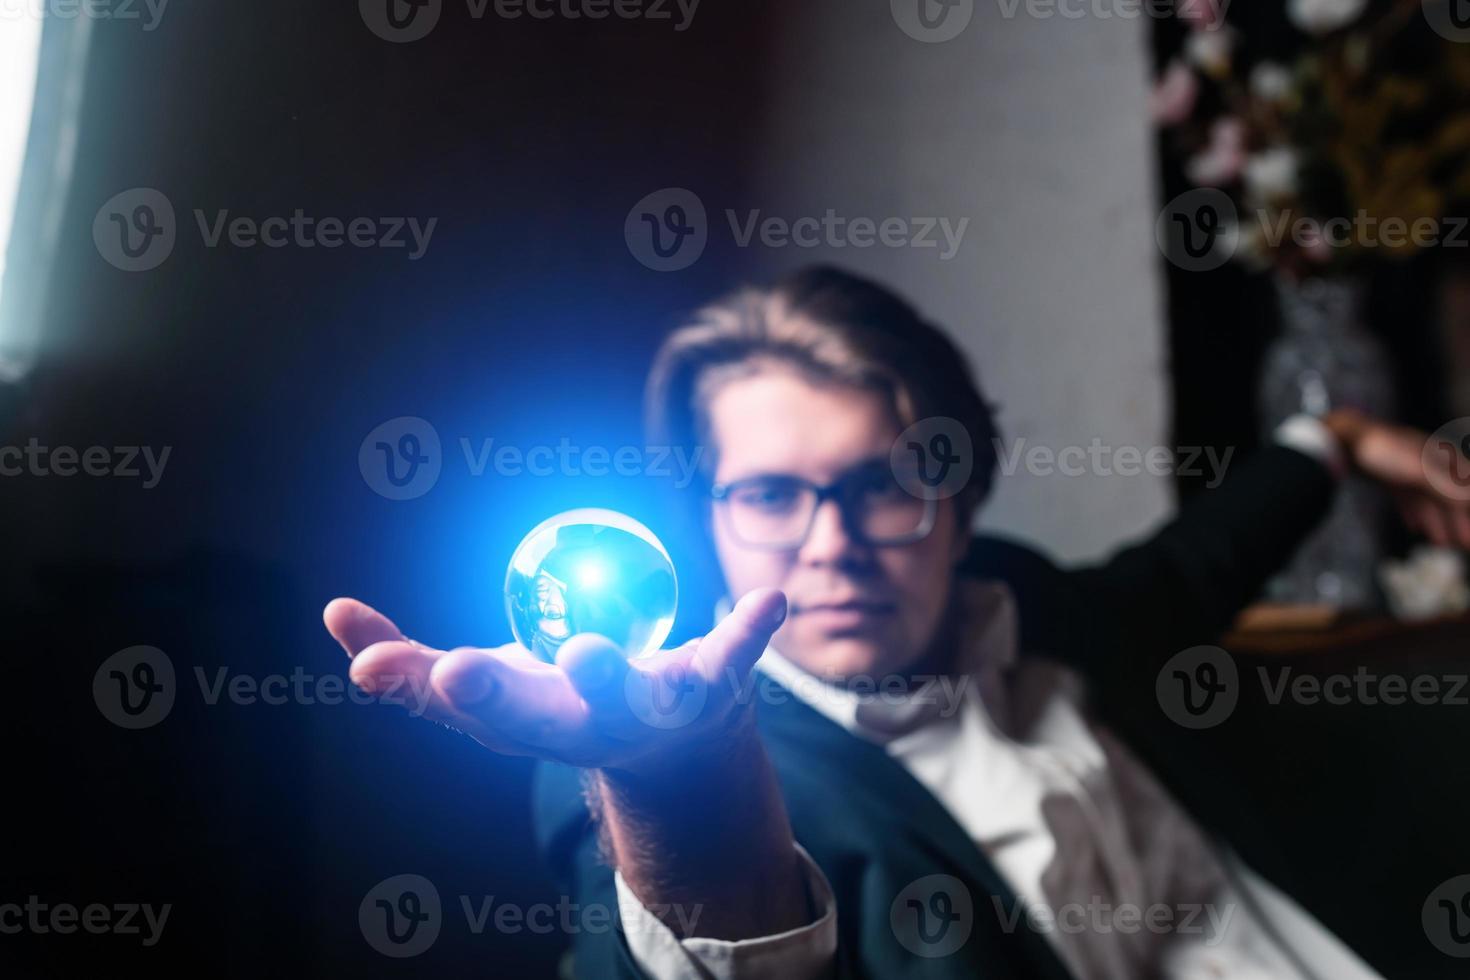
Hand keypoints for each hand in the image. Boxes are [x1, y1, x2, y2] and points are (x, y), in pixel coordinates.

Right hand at [322, 588, 786, 774]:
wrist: (676, 750)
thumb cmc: (564, 703)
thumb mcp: (489, 688)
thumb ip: (413, 661)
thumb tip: (333, 614)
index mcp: (528, 720)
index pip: (468, 708)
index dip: (421, 689)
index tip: (375, 666)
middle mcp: (586, 723)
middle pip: (539, 717)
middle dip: (496, 699)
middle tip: (459, 673)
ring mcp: (651, 709)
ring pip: (633, 695)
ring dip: (612, 677)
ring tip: (589, 649)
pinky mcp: (712, 686)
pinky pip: (734, 656)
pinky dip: (750, 632)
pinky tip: (772, 599)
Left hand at [1325, 408, 1469, 548]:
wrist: (1341, 439)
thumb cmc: (1383, 452)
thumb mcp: (1420, 471)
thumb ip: (1447, 487)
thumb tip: (1469, 501)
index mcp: (1440, 457)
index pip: (1464, 486)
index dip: (1467, 507)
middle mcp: (1427, 461)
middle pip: (1446, 495)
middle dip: (1456, 520)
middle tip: (1463, 544)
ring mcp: (1406, 469)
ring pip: (1426, 499)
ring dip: (1436, 521)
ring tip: (1441, 543)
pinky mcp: (1387, 476)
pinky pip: (1405, 497)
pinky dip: (1412, 513)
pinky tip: (1414, 528)